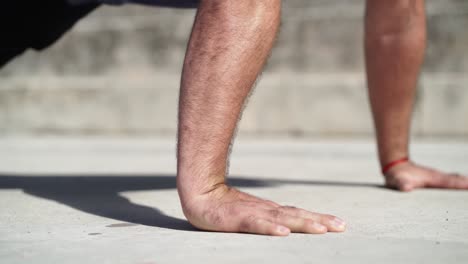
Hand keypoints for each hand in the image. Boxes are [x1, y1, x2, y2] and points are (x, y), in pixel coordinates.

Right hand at [180, 184, 345, 235]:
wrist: (201, 194)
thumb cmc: (226, 206)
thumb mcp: (253, 213)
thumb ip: (269, 217)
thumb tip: (289, 225)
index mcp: (270, 211)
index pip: (299, 214)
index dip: (319, 218)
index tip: (339, 224)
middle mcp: (266, 210)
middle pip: (296, 215)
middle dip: (319, 221)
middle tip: (341, 226)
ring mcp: (252, 213)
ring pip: (281, 219)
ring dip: (302, 224)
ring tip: (321, 229)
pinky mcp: (237, 219)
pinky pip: (256, 224)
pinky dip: (270, 228)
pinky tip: (283, 233)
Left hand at [384, 161, 467, 191]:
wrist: (394, 166)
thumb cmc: (396, 176)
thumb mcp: (398, 182)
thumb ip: (402, 184)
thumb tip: (406, 188)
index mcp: (433, 179)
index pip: (450, 183)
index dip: (461, 185)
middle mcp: (437, 177)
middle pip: (455, 181)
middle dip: (466, 183)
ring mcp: (435, 177)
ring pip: (453, 180)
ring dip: (463, 182)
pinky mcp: (432, 179)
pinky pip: (448, 180)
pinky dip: (457, 181)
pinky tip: (461, 181)